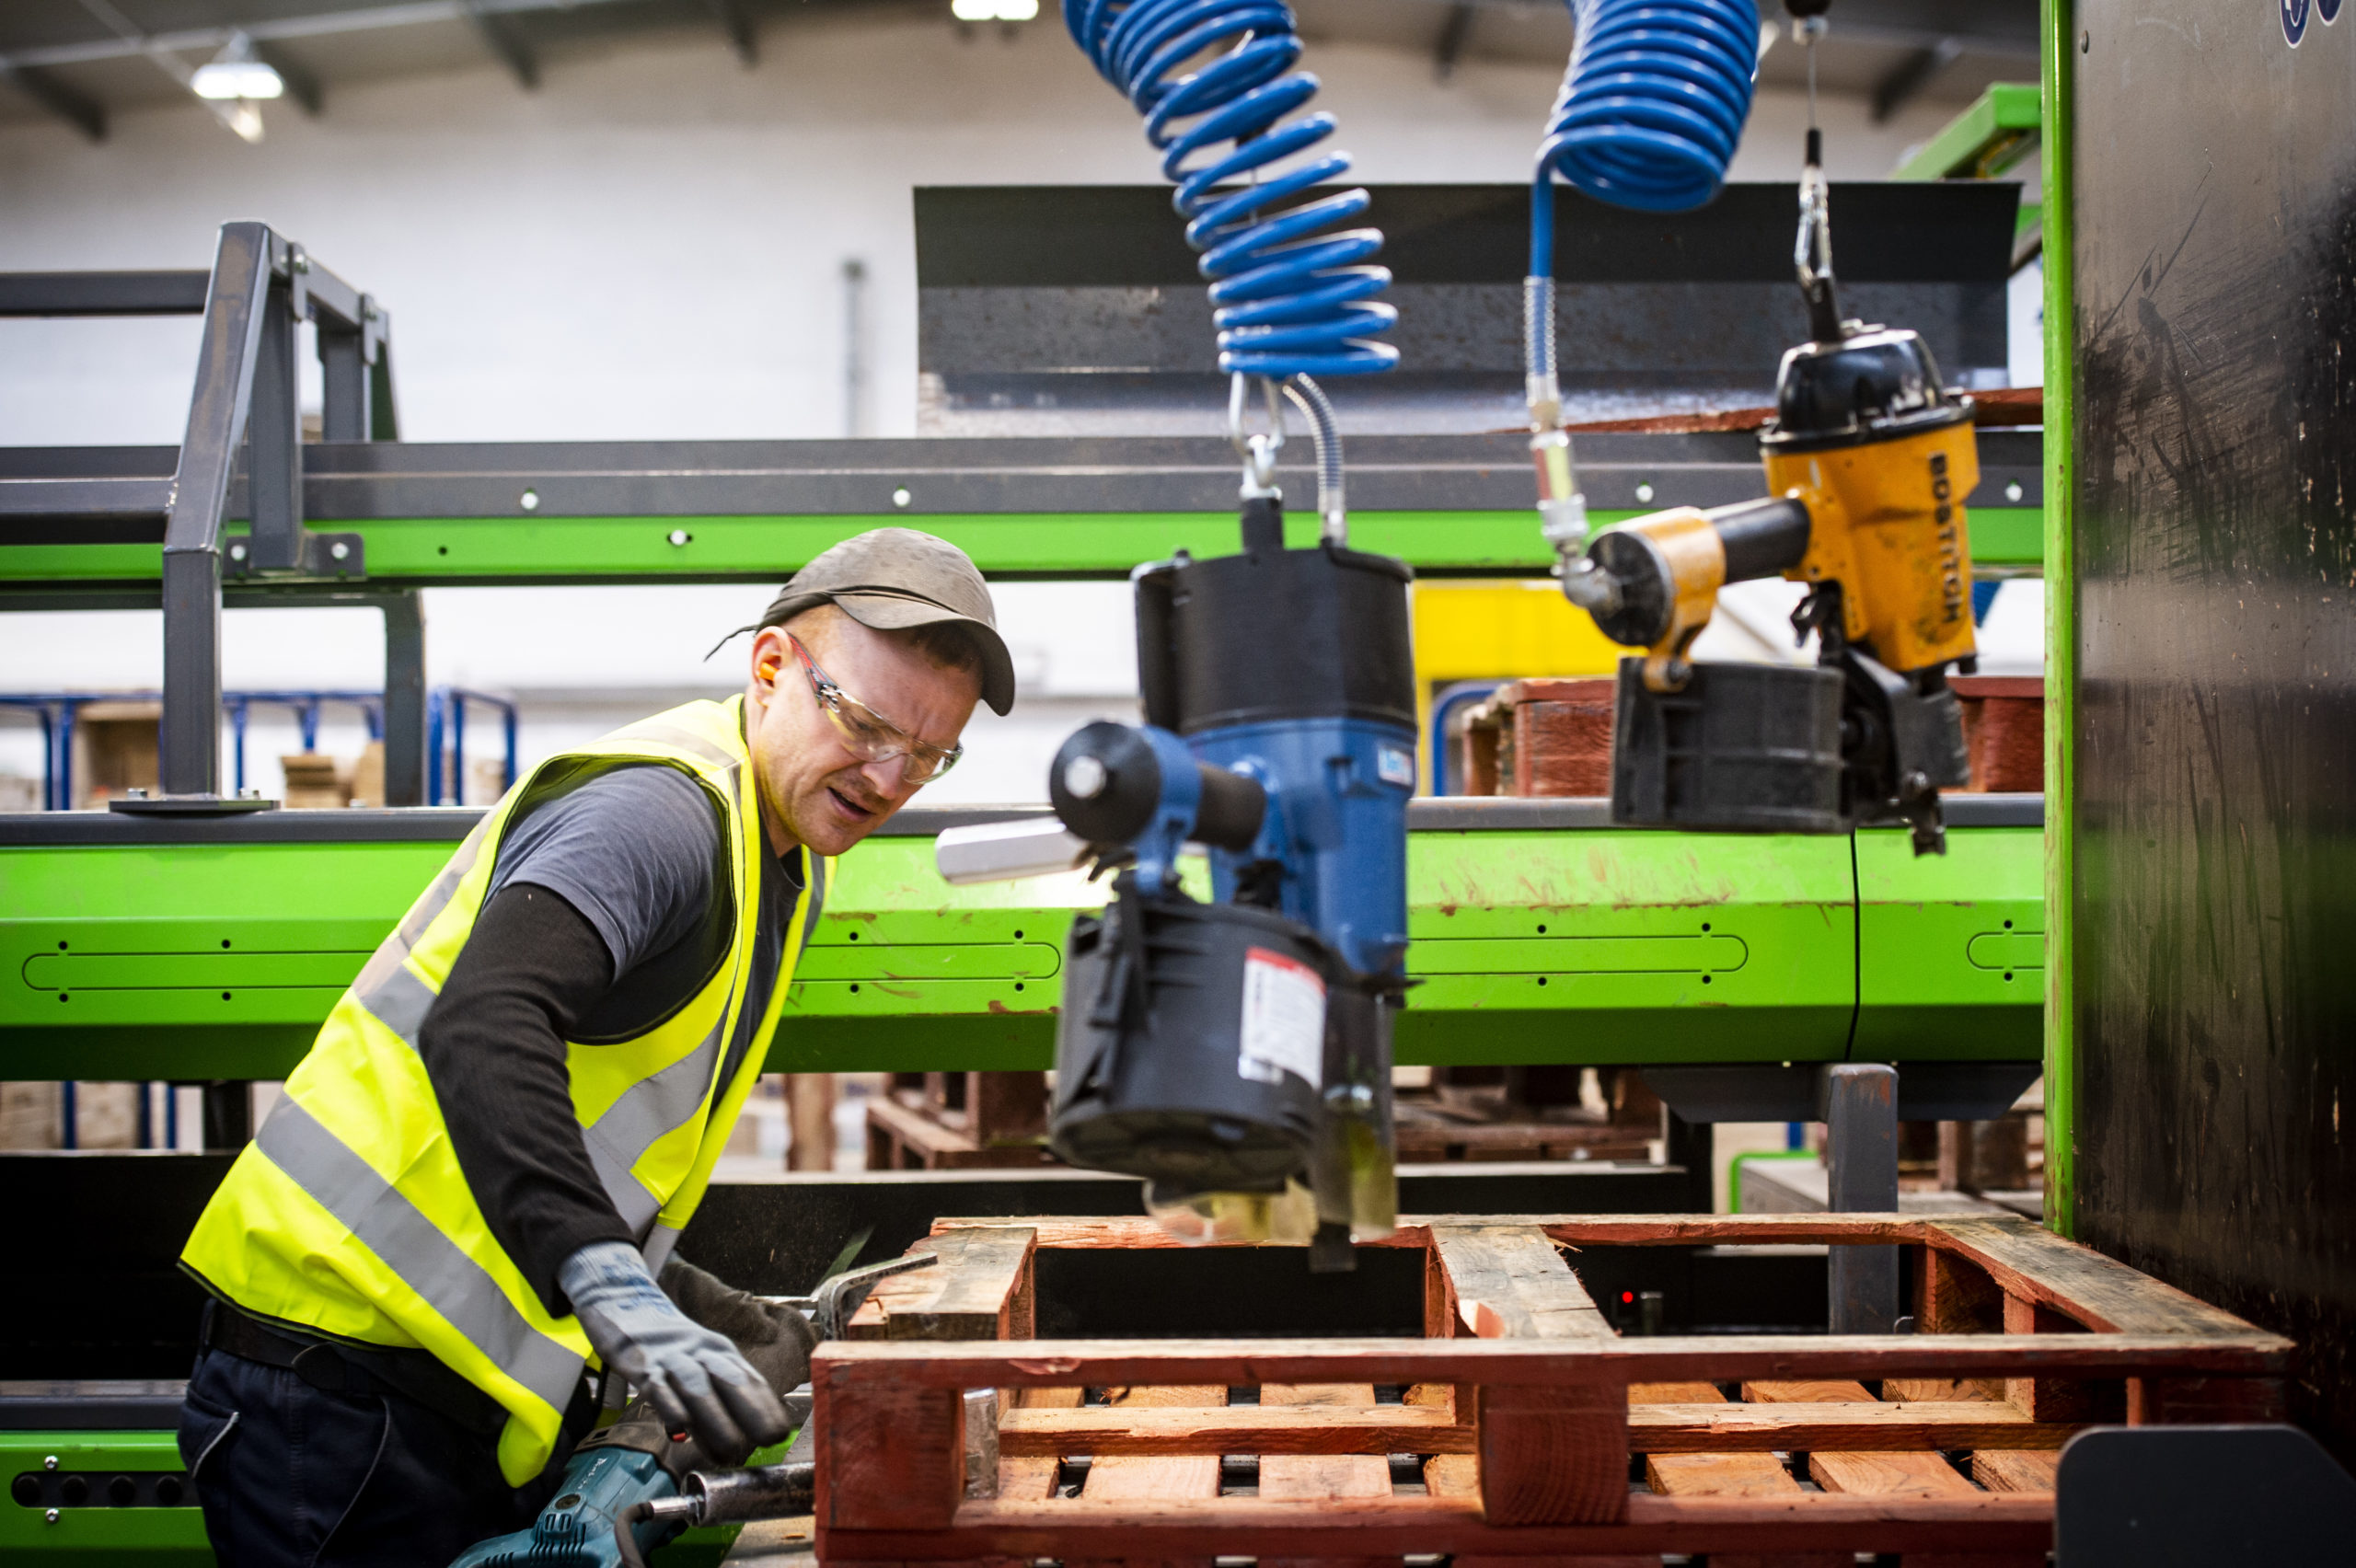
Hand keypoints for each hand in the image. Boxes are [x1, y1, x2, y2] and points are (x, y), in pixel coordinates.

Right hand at [559, 1241, 791, 1465]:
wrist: (625, 1302)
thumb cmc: (668, 1345)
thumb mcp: (700, 1361)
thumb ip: (715, 1397)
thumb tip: (738, 1441)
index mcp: (720, 1353)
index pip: (750, 1380)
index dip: (767, 1407)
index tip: (782, 1433)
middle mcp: (701, 1353)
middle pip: (731, 1381)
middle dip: (753, 1412)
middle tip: (769, 1441)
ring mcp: (671, 1357)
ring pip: (698, 1386)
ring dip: (716, 1419)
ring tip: (731, 1449)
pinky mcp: (640, 1362)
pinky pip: (657, 1385)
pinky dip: (670, 1406)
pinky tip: (680, 1427)